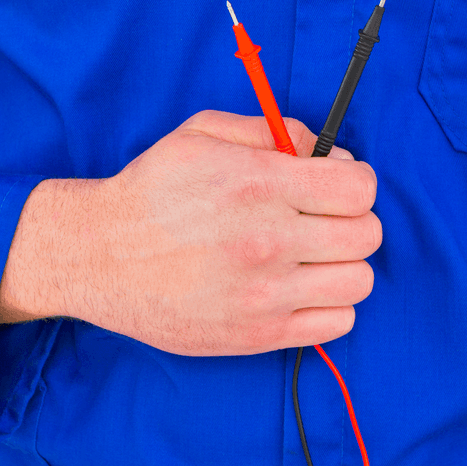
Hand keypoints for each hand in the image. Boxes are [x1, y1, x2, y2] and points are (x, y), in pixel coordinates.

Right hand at [3, 109, 381, 356]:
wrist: (99, 257)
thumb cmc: (151, 192)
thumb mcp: (201, 135)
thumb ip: (272, 131)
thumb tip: (326, 152)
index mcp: (258, 185)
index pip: (359, 189)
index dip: (353, 182)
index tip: (333, 186)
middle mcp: (268, 241)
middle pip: (367, 235)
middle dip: (351, 220)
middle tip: (321, 220)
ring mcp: (265, 294)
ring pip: (360, 282)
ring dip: (344, 264)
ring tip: (311, 257)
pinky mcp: (257, 334)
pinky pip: (337, 324)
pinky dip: (329, 305)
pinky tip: (300, 289)